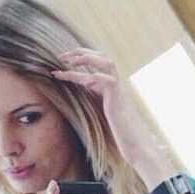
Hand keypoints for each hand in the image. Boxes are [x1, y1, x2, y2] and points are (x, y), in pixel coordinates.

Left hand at [51, 48, 158, 167]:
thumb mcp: (100, 109)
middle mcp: (115, 82)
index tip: (62, 60)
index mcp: (109, 85)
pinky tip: (79, 78)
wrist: (132, 141)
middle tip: (62, 55)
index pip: (96, 63)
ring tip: (68, 61)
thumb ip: (93, 96)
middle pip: (102, 56)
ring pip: (106, 62)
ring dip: (87, 58)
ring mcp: (118, 88)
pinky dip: (93, 77)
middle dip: (81, 52)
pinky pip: (107, 80)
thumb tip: (78, 92)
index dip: (80, 58)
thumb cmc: (116, 130)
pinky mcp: (118, 97)